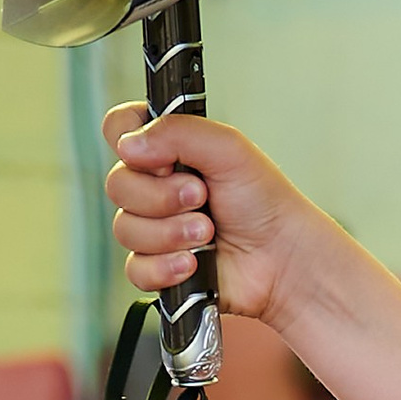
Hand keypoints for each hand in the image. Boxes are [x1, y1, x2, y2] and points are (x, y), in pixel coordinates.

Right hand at [104, 104, 319, 332]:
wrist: (283, 258)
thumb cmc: (264, 202)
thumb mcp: (228, 148)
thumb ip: (177, 131)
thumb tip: (129, 145)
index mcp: (166, 150)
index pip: (118, 130)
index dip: (129, 139)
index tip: (163, 156)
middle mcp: (155, 187)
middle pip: (117, 185)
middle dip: (162, 195)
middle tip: (201, 197)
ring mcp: (155, 229)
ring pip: (125, 229)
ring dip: (170, 232)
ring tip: (208, 233)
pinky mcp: (160, 269)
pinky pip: (136, 269)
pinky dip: (165, 267)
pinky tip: (193, 264)